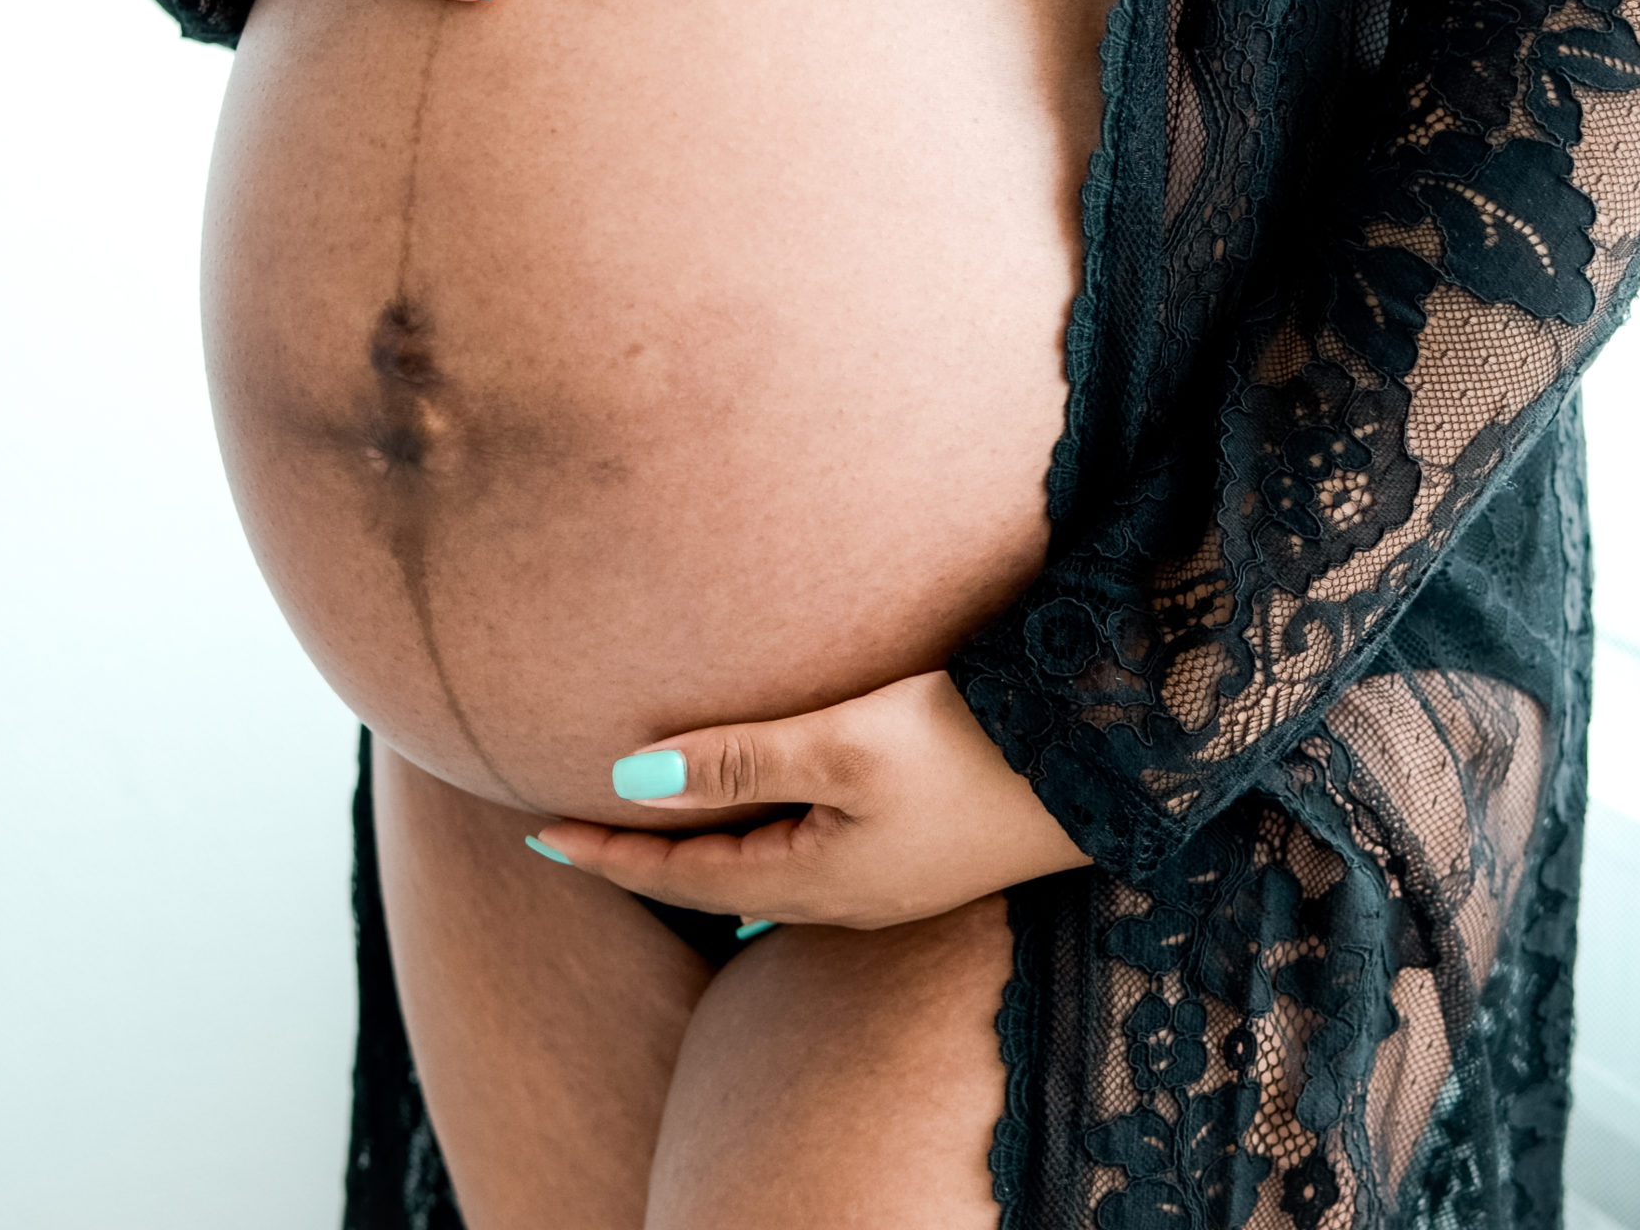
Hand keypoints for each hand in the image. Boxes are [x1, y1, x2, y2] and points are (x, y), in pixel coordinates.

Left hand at [529, 671, 1091, 930]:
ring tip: (652, 819)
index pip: (680, 876)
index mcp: (813, 881)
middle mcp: (843, 895)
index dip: (606, 852)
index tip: (537, 830)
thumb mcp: (841, 744)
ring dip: (701, 845)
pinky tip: (763, 812)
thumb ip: (734, 761)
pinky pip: (808, 853)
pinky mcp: (921, 851)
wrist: (1103, 761)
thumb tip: (628, 781)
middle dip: (643, 856)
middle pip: (715, 882)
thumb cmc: (971, 748)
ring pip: (762, 870)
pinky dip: (759, 832)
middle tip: (574, 830)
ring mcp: (887, 880)